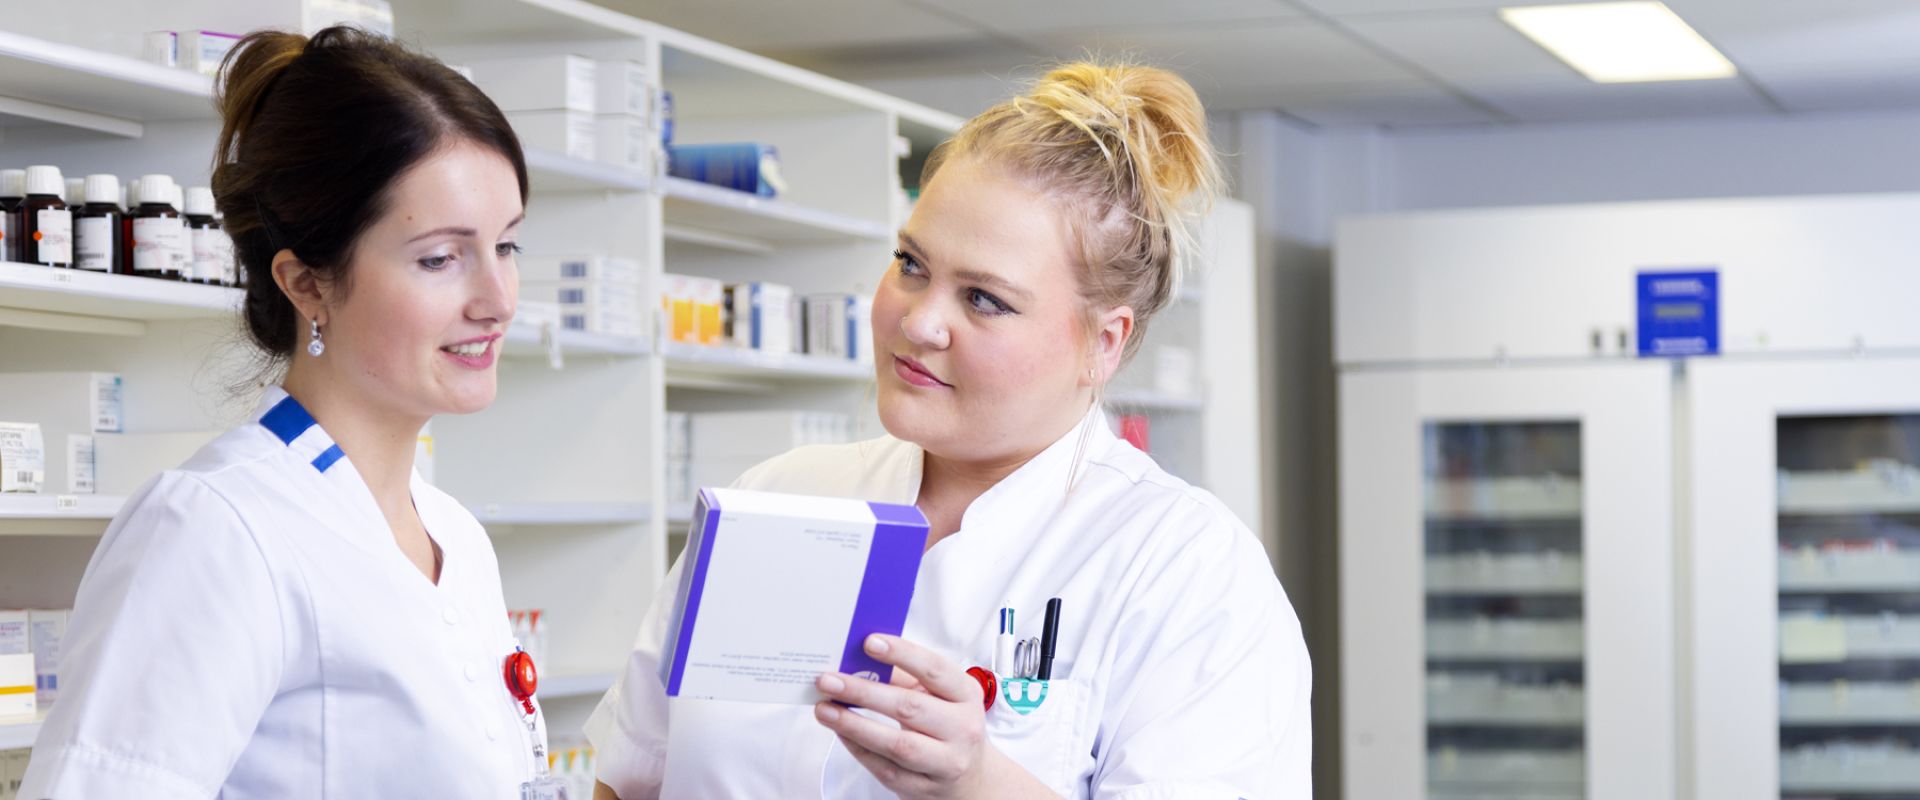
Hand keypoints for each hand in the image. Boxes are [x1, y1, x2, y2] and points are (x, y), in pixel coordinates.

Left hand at [813, 634, 1057, 799]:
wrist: (972, 776)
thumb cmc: (949, 724)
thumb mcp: (941, 695)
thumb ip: (905, 677)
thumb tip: (859, 660)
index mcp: (966, 694)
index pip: (934, 669)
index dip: (902, 654)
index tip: (869, 642)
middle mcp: (962, 728)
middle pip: (909, 707)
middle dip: (864, 692)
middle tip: (829, 680)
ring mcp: (945, 762)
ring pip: (896, 744)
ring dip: (855, 725)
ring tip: (825, 709)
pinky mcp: (924, 788)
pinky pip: (886, 769)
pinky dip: (859, 749)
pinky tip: (840, 732)